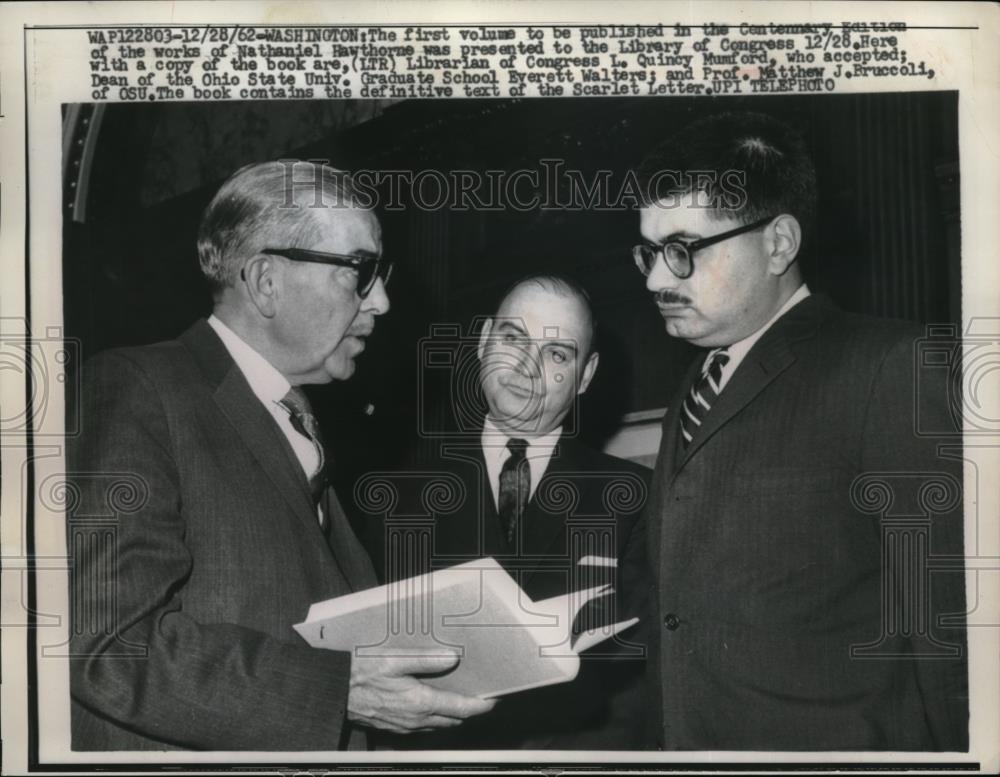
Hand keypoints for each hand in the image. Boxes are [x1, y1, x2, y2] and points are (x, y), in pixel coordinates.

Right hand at [346, 650, 496, 732]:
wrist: (333, 693)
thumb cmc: (360, 673)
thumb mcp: (394, 658)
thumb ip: (426, 659)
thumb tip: (452, 657)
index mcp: (420, 702)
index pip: (461, 708)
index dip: (481, 705)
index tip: (494, 699)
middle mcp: (416, 719)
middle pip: (454, 720)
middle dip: (469, 710)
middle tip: (481, 695)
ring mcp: (404, 726)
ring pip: (438, 725)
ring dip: (452, 715)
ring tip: (460, 698)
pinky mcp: (394, 727)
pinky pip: (423, 727)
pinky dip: (434, 717)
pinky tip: (431, 703)